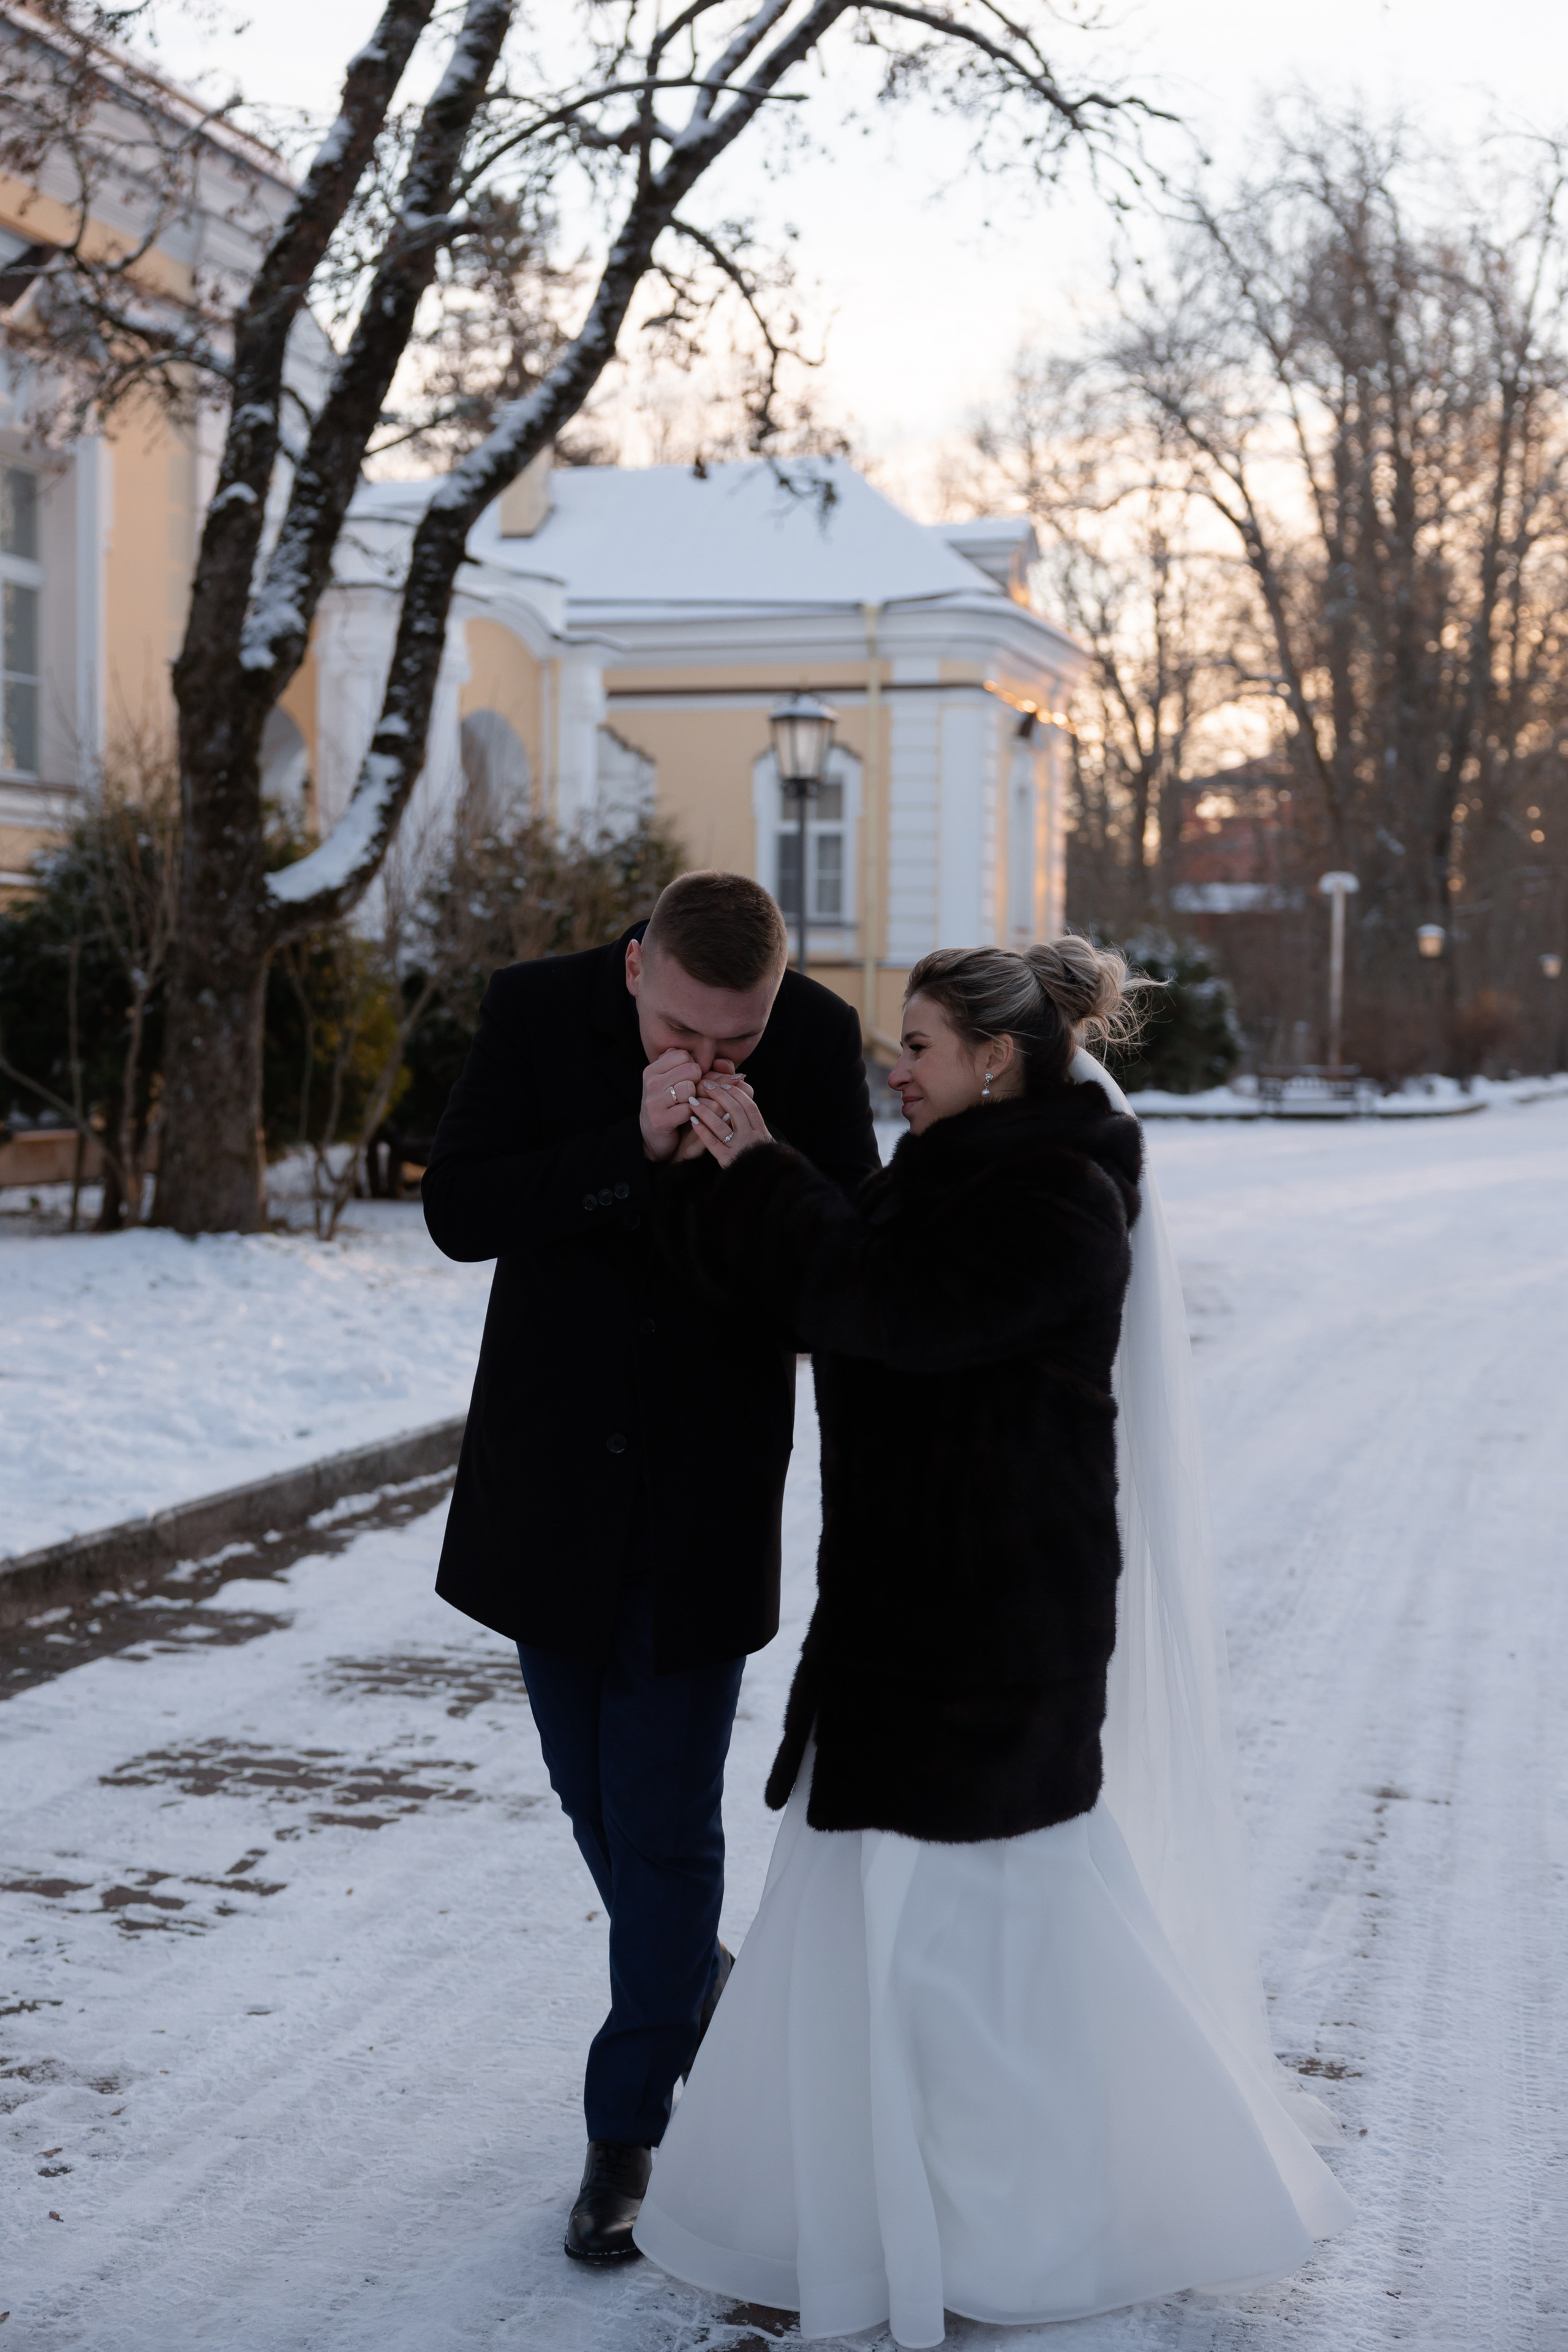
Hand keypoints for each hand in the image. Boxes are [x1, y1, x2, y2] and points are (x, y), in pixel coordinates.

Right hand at [640, 1047, 702, 1161]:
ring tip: (691, 1107)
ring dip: (697, 1099)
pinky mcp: (659, 1119)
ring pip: (691, 1088)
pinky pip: (689, 1109)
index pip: (685, 1055)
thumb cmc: (675, 1107)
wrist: (656, 1139)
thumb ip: (706, 1071)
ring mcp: (653, 1101)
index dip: (695, 1069)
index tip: (691, 1082)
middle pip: (692, 1070)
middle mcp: (651, 1082)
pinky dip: (694, 1115)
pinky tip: (688, 1120)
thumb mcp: (685, 1085)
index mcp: (653, 1069)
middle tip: (694, 1096)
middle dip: (699, 1083)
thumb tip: (729, 1066)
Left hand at [688, 1078, 771, 1167]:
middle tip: (705, 1085)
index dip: (736, 1093)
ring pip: (721, 1125)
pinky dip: (702, 1131)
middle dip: (719, 1095)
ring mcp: (739, 1149)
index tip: (724, 1083)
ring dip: (705, 1111)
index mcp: (761, 1130)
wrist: (760, 1180)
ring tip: (693, 1101)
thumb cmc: (755, 1155)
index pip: (749, 1106)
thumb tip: (739, 1094)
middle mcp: (752, 1138)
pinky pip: (712, 1143)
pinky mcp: (727, 1160)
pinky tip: (693, 1121)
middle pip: (735, 1111)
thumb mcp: (760, 1137)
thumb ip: (750, 1120)